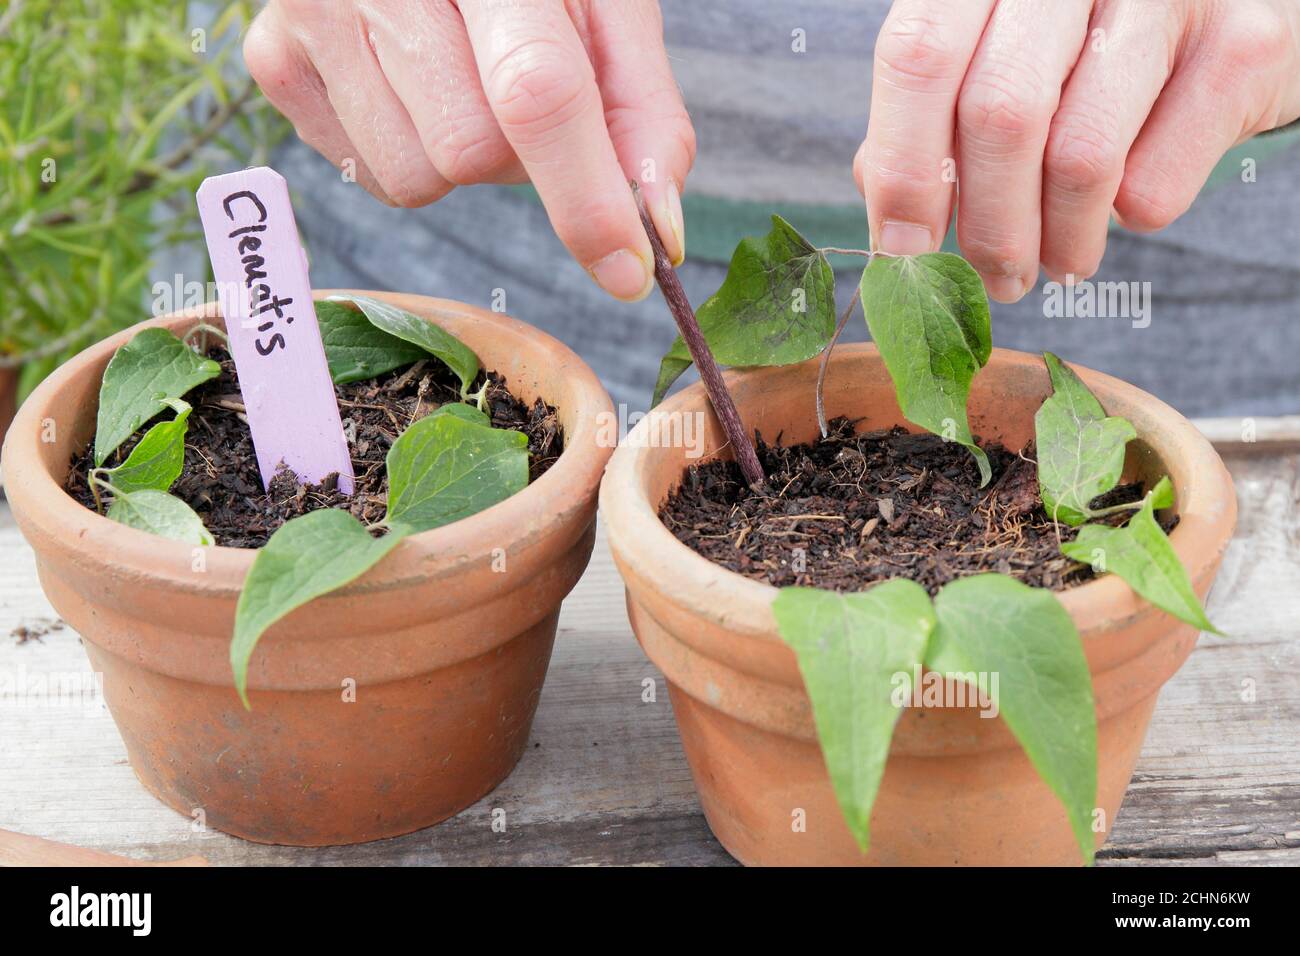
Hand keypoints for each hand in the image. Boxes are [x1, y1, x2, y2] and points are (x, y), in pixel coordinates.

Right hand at [244, 0, 693, 300]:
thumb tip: (653, 232)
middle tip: (518, 88)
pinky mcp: (273, 58)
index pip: (536, 94)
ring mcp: (311, 14)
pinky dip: (410, 149)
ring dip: (462, 157)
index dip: (585, 195)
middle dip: (519, 154)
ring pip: (417, 178)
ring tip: (461, 76)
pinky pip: (370, 176)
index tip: (627, 271)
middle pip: (473, 155)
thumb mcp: (605, 2)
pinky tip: (411, 81)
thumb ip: (641, 111)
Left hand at [855, 0, 1299, 300]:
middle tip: (992, 280)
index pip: (919, 55)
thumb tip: (884, 199)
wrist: (1234, 3)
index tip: (900, 248)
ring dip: (1056, 243)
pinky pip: (1154, 184)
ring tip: (1053, 263)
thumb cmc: (1088, 42)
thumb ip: (934, 112)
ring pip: (1079, 159)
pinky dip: (1126, 221)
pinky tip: (1119, 207)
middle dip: (986, 226)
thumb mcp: (998, 54)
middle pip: (999, 114)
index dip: (901, 166)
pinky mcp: (1240, 47)